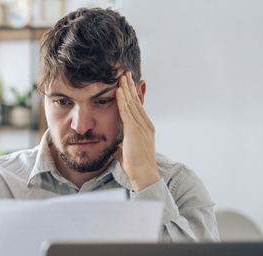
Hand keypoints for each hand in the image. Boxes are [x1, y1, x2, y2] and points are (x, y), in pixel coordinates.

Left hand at [116, 71, 158, 191]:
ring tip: (121, 75)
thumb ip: (124, 145)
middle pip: (136, 101)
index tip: (128, 83)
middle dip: (130, 86)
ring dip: (126, 88)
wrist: (145, 175)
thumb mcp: (128, 151)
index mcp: (145, 128)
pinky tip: (118, 90)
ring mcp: (142, 126)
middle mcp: (145, 124)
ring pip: (132, 103)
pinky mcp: (135, 131)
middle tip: (125, 72)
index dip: (132, 94)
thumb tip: (117, 146)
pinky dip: (122, 100)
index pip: (138, 106)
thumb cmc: (136, 166)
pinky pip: (127, 111)